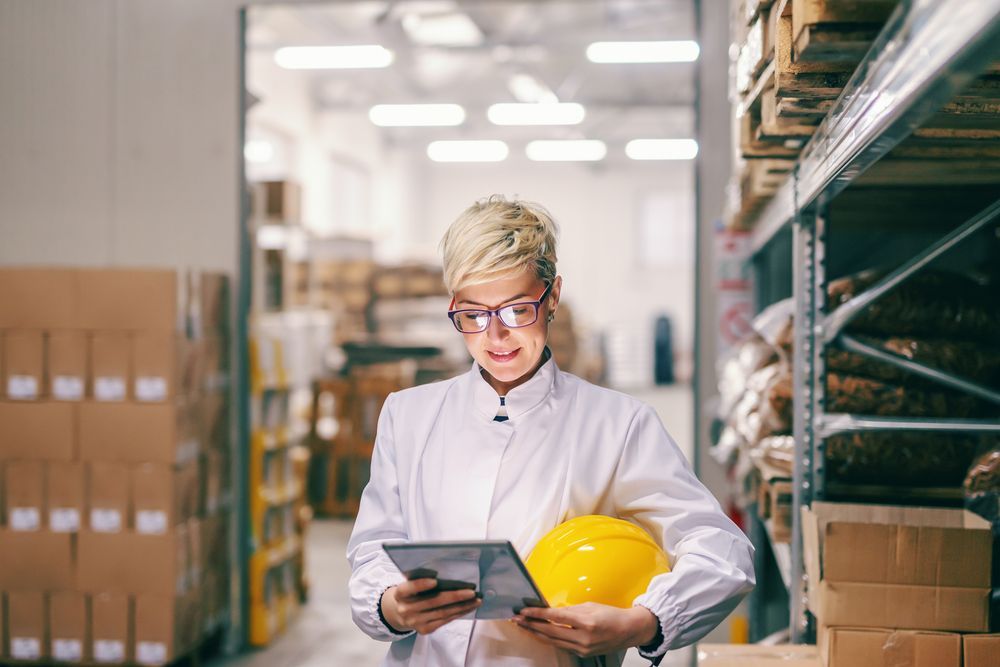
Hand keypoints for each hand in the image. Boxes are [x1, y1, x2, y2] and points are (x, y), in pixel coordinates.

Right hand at [381, 579, 481, 634]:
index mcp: (400, 594)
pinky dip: (458, 613)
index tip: (435, 579)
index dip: (421, 584)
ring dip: (462, 606)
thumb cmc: (410, 593)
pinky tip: (468, 607)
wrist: (399, 613)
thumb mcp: (409, 583)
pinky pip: (445, 621)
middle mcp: (406, 609)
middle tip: (471, 591)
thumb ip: (420, 578)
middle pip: (433, 602)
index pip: (409, 588)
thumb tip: (446, 571)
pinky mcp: (425, 629)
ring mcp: (415, 621)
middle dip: (454, 596)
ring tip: (476, 599)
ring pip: (443, 613)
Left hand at [512, 603, 658, 657]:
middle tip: (516, 619)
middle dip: (531, 624)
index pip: (555, 617)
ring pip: (553, 641)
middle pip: (550, 632)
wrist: (629, 631)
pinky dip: (548, 639)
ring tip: (523, 626)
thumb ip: (569, 610)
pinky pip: (561, 646)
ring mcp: (582, 648)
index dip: (537, 614)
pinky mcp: (582, 654)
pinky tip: (539, 633)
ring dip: (536, 633)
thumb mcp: (590, 606)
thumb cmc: (611, 614)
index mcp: (586, 622)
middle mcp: (583, 637)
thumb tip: (551, 611)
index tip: (524, 610)